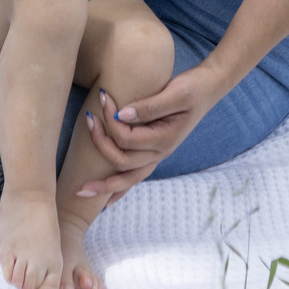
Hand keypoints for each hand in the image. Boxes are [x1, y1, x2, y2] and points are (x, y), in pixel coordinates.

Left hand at [76, 63, 221, 200]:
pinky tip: (106, 200)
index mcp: (165, 139)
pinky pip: (134, 177)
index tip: (104, 95)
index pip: (127, 138)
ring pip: (127, 178)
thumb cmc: (192, 88)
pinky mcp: (154, 151)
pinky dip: (119, 190)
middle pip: (122, 161)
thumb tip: (121, 114)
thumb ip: (150, 106)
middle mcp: (161, 152)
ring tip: (82, 186)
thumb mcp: (175, 92)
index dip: (111, 120)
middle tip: (88, 118)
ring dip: (104, 182)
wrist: (207, 89)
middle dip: (100, 144)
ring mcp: (158, 155)